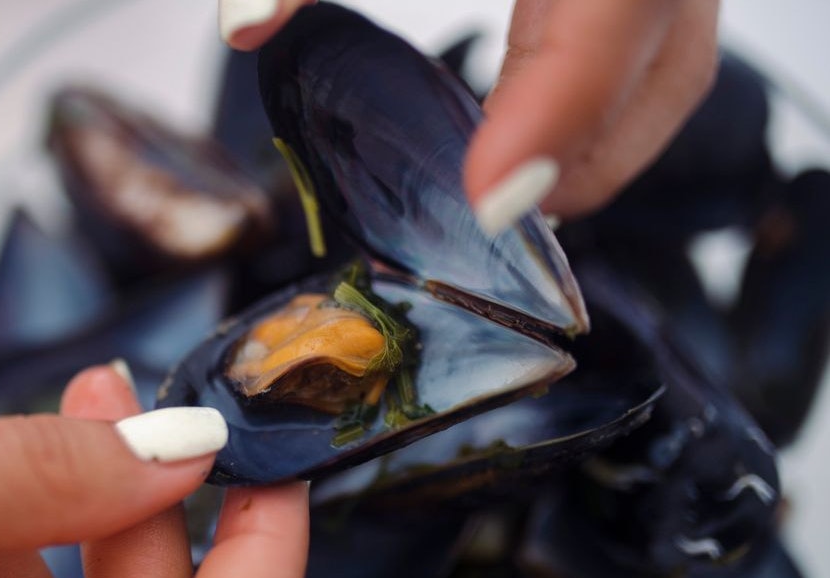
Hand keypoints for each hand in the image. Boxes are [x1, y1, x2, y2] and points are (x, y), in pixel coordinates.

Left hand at [218, 0, 719, 227]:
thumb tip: (245, 26)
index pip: (618, 2)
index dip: (562, 109)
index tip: (493, 199)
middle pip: (670, 45)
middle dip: (587, 150)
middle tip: (495, 213)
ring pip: (676, 43)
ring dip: (598, 132)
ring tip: (510, 182)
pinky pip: (651, 18)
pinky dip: (596, 81)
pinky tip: (527, 111)